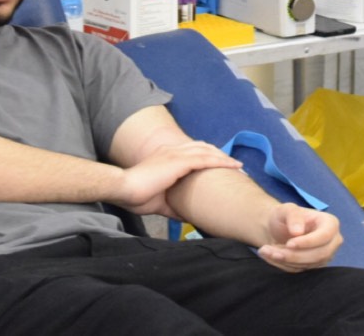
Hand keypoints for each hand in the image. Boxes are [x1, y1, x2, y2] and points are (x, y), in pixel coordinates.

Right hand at [117, 141, 241, 215]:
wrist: (124, 189)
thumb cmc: (136, 196)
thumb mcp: (160, 202)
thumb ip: (175, 206)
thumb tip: (187, 215)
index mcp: (167, 156)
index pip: (193, 152)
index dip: (209, 157)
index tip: (221, 165)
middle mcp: (173, 151)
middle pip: (203, 148)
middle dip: (220, 155)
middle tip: (235, 165)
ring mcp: (176, 154)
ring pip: (208, 151)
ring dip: (224, 158)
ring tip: (239, 166)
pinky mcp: (180, 161)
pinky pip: (206, 159)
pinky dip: (221, 161)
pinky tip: (233, 165)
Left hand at [256, 203, 342, 271]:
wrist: (278, 229)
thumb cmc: (285, 216)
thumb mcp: (286, 209)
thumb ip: (293, 215)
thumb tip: (298, 232)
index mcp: (330, 223)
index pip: (325, 236)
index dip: (308, 242)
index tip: (289, 243)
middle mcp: (332, 242)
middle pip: (318, 254)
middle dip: (294, 255)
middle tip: (272, 251)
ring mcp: (324, 256)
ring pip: (308, 265)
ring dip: (285, 260)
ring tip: (266, 251)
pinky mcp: (314, 266)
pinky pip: (300, 270)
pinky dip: (283, 265)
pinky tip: (271, 256)